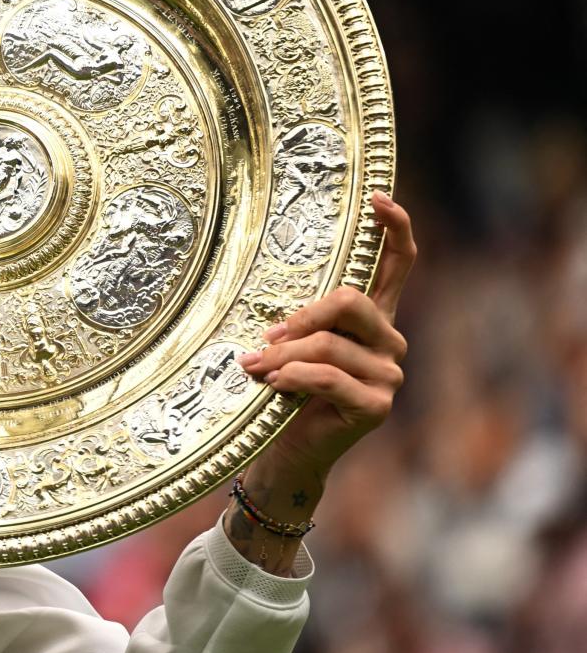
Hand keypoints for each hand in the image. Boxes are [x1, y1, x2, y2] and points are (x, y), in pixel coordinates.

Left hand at [237, 191, 416, 480]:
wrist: (288, 452)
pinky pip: (325, 377)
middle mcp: (389, 342)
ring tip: (255, 368)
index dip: (395, 230)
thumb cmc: (285, 392)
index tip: (377, 200)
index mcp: (373, 320)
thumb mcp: (291, 345)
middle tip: (265, 339)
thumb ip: (298, 320)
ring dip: (281, 357)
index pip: (398, 266)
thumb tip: (274, 313)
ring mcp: (388, 374)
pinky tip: (272, 385)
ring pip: (328, 344)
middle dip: (300, 318)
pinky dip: (290, 378)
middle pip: (350, 301)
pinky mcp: (377, 405)